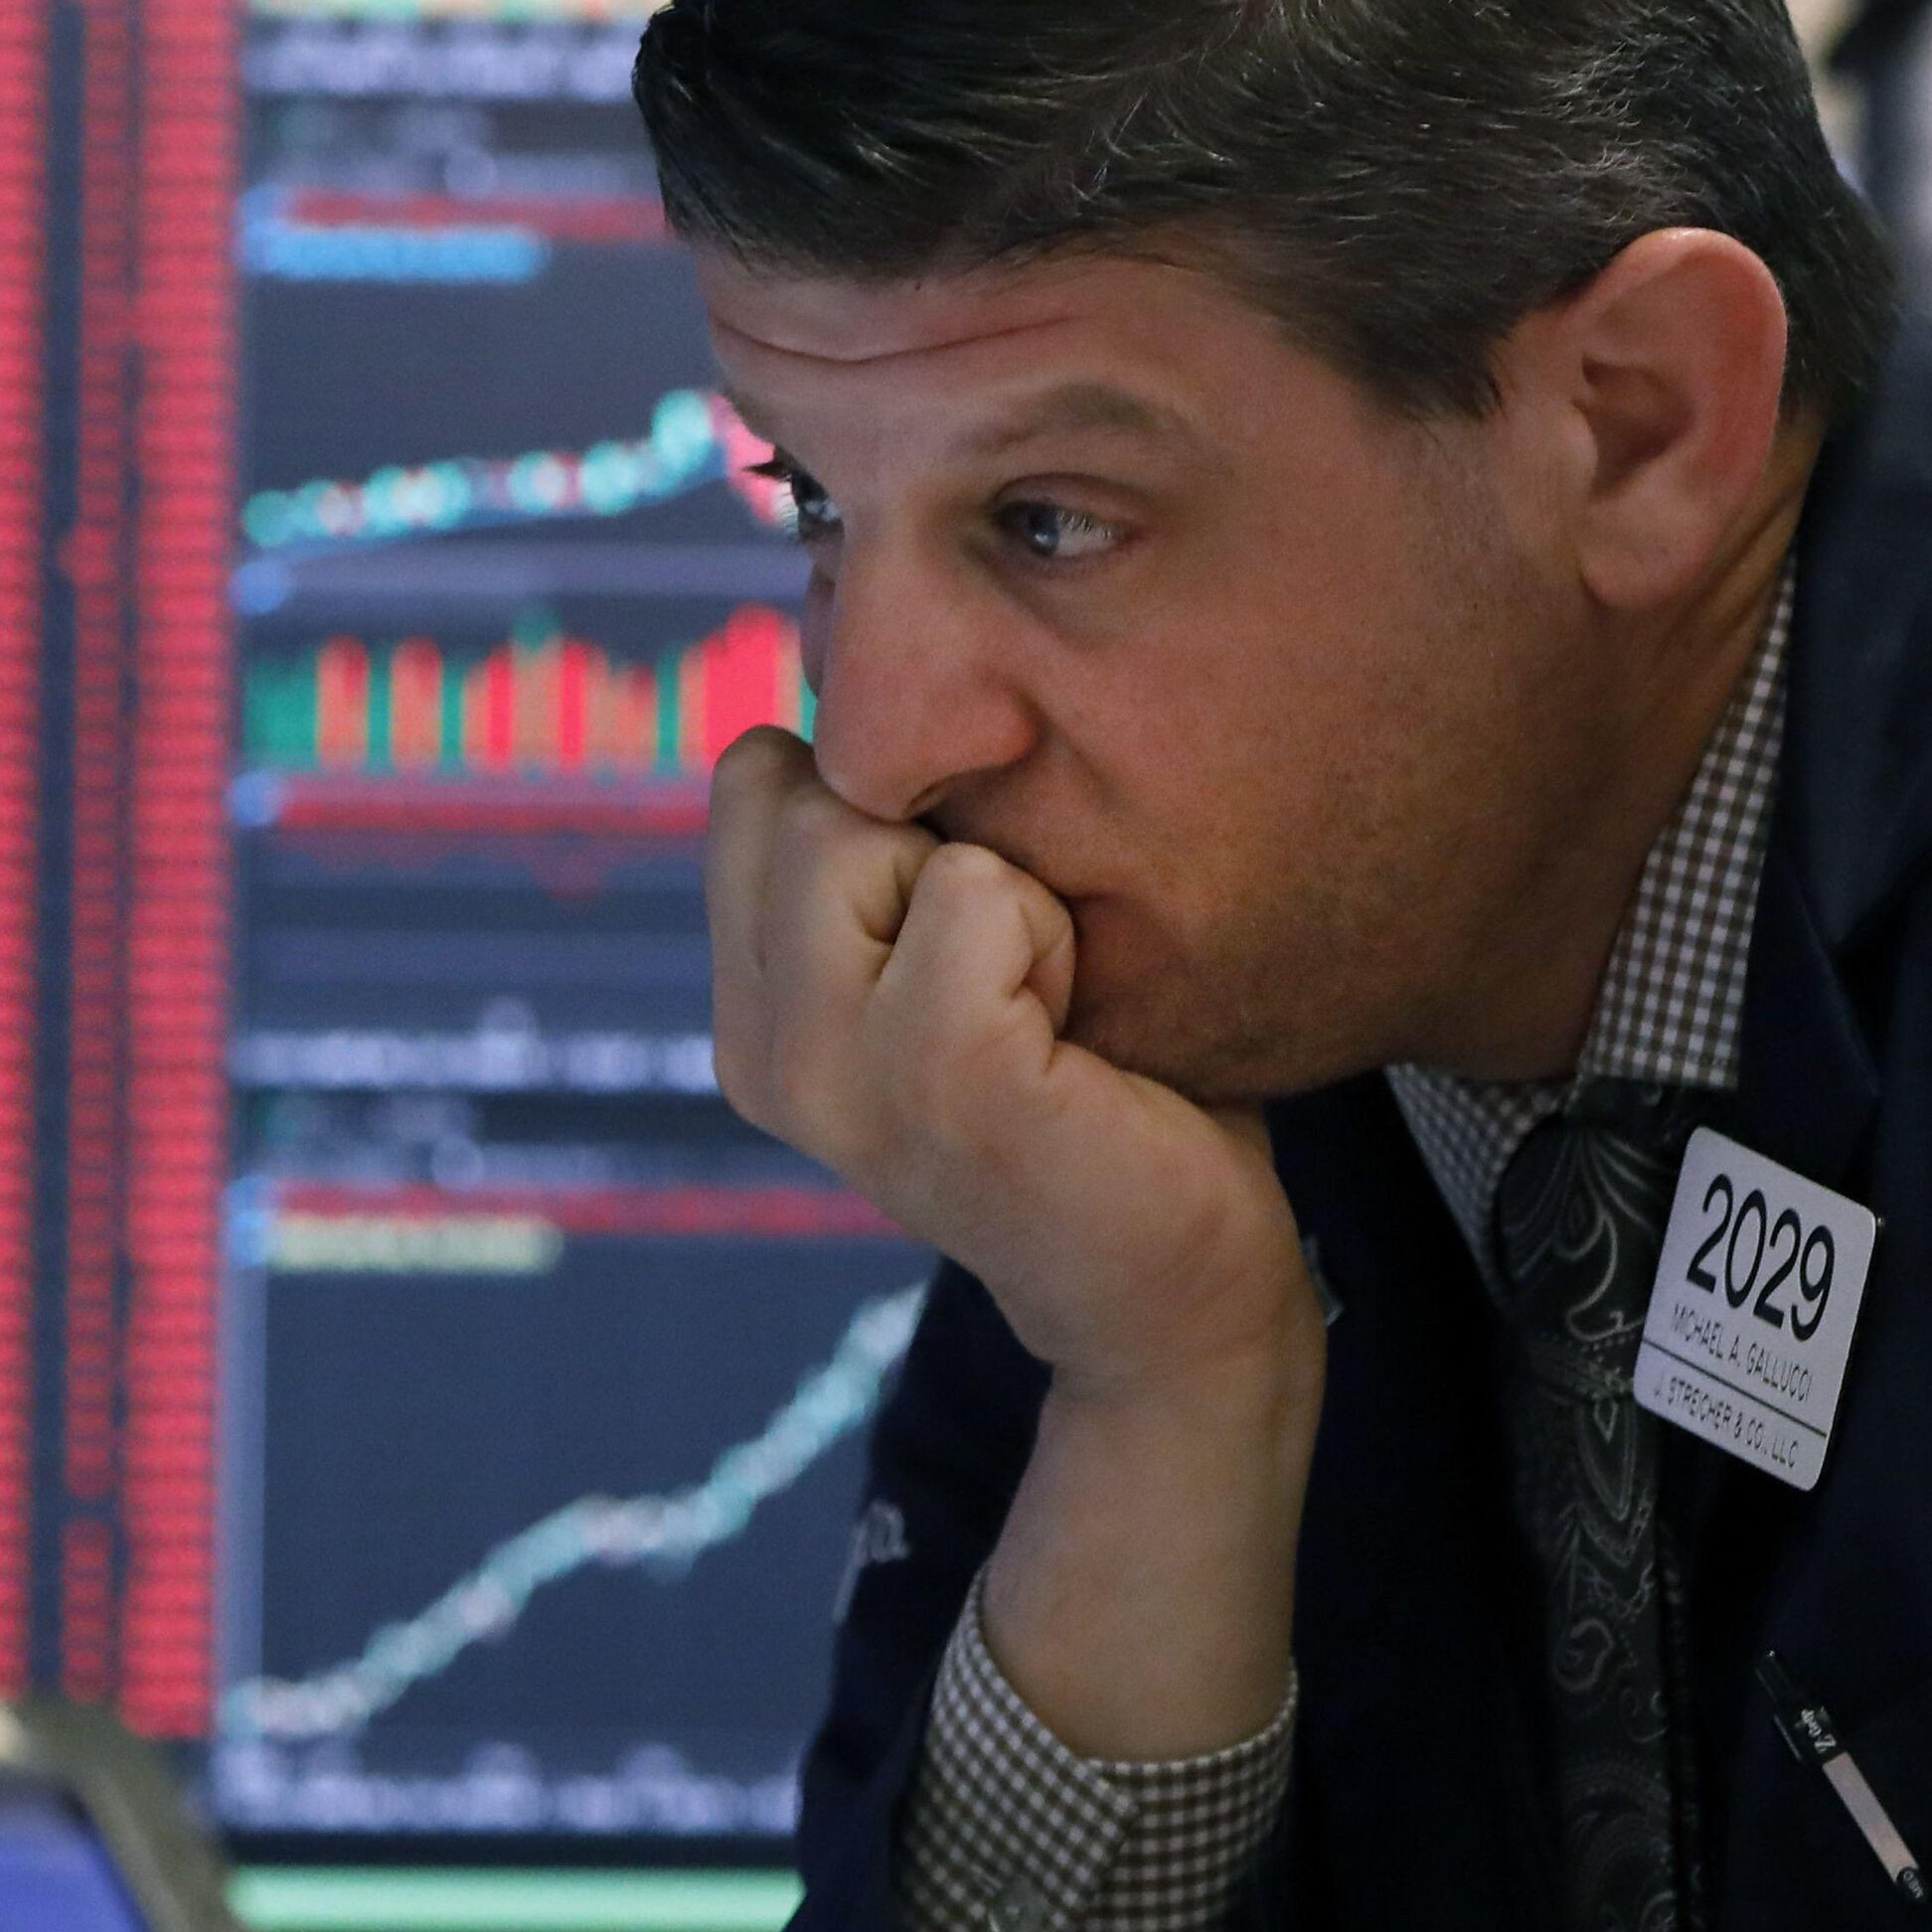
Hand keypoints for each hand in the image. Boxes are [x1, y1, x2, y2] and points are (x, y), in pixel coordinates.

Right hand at [708, 728, 1321, 1754]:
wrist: (1178, 1290)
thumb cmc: (1104, 1093)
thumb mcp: (958, 951)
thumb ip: (890, 844)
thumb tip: (872, 641)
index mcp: (753, 1012)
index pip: (755, 777)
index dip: (885, 806)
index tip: (971, 931)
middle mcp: (761, 1049)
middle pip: (799, 785)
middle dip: (938, 840)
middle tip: (1020, 978)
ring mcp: (832, 1072)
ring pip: (871, 826)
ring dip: (1001, 890)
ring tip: (1045, 1007)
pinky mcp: (935, 1080)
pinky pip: (977, 893)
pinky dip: (1056, 939)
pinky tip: (1076, 1044)